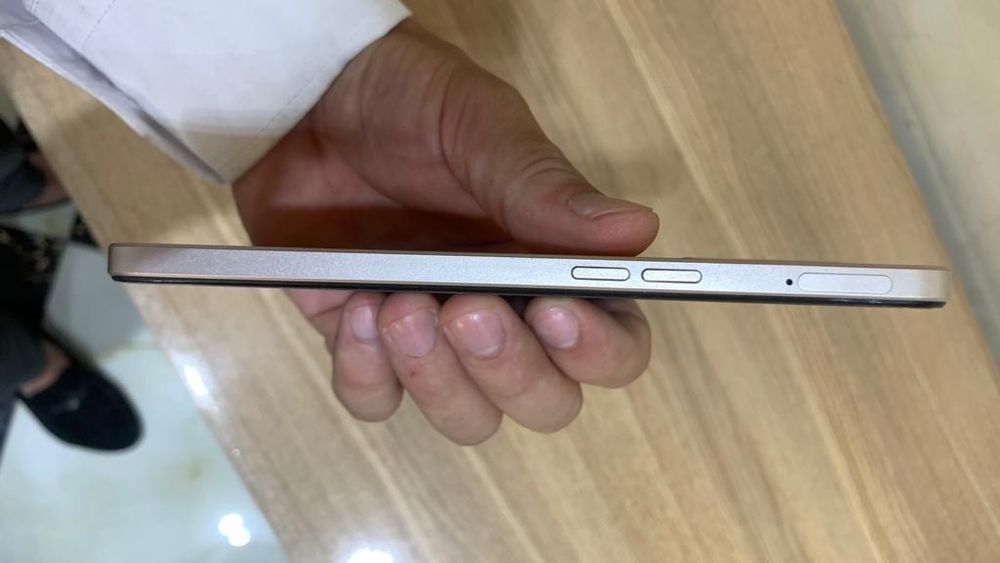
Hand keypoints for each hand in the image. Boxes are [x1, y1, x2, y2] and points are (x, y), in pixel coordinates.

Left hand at [233, 20, 658, 443]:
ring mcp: (434, 337)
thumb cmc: (408, 102)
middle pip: (546, 402)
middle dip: (511, 370)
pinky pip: (375, 400)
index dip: (597, 349)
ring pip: (466, 417)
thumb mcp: (478, 124)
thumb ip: (544, 184)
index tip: (555, 310)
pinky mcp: (363, 342)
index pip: (614, 344)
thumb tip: (635, 230)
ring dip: (437, 377)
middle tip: (466, 308)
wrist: (308, 98)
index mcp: (555, 267)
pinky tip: (356, 309)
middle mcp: (507, 314)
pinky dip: (367, 371)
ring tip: (398, 302)